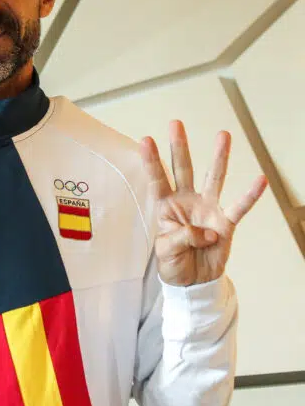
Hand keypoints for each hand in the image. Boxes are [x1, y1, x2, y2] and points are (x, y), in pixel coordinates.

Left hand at [140, 120, 267, 285]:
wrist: (193, 281)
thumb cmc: (174, 262)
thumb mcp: (166, 252)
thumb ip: (181, 238)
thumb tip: (207, 231)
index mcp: (166, 206)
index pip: (158, 180)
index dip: (151, 161)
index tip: (144, 140)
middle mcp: (187, 201)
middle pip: (183, 169)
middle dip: (179, 147)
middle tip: (175, 124)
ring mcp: (208, 209)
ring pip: (214, 178)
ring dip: (218, 158)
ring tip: (223, 135)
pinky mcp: (225, 223)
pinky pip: (239, 207)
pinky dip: (250, 195)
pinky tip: (260, 180)